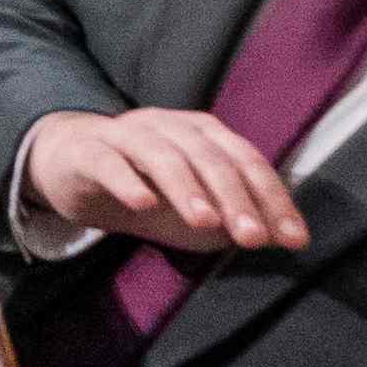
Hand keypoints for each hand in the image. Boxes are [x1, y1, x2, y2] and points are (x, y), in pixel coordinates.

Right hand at [23, 106, 308, 257]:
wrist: (72, 166)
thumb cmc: (147, 189)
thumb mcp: (196, 208)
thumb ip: (235, 220)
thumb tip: (283, 238)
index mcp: (202, 134)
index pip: (246, 161)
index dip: (272, 198)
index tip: (294, 239)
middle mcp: (169, 127)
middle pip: (209, 157)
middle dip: (235, 197)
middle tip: (253, 238)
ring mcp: (126, 135)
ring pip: (162, 155)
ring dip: (187, 187)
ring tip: (205, 222)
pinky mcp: (87, 151)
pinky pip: (108, 162)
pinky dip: (126, 180)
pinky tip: (142, 203)